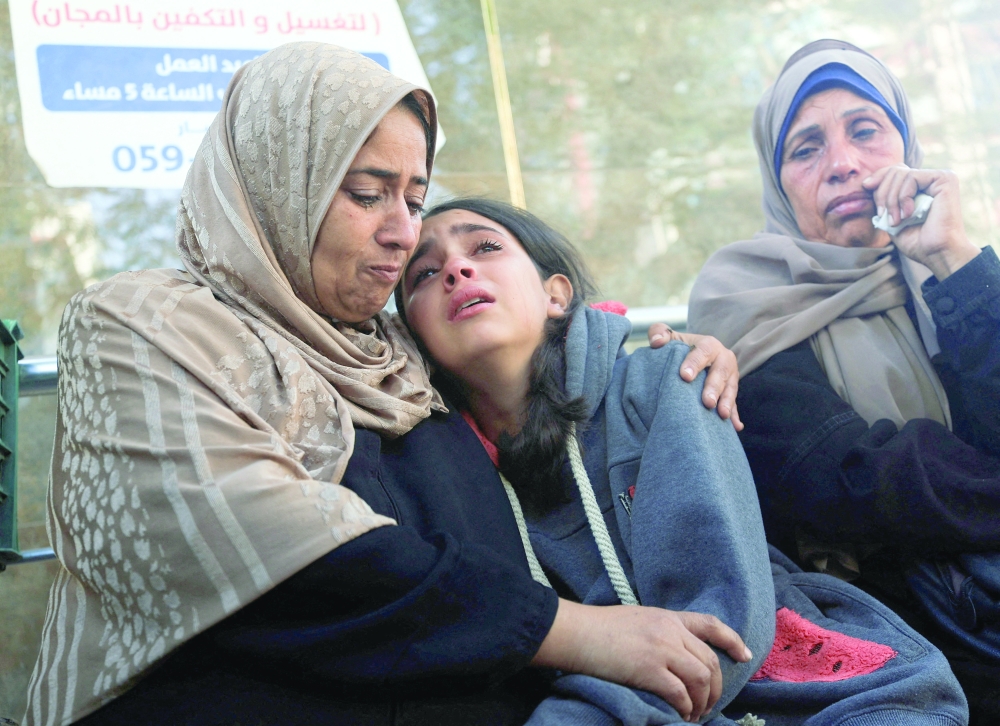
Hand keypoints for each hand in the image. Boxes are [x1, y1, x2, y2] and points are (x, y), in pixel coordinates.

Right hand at [532, 599, 751, 721]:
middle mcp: (670, 631)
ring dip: (702, 701)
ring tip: (694, 714)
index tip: (745, 655)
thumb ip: (659, 632)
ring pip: (701, 678)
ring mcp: (661, 649)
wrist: (577, 632)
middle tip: (708, 706)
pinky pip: (680, 693)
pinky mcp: (649, 669)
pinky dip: (685, 708)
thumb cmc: (599, 628)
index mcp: (667, 617)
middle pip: (709, 660)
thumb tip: (675, 655)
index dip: (732, 640)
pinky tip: (680, 715)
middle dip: (715, 688)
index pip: (710, 624)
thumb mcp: (637, 619)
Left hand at [648, 324, 741, 430]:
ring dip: (727, 402)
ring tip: (721, 415)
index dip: (695, 363)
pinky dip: (735, 415)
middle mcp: (723, 359)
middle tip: (707, 402)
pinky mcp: (731, 392)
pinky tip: (736, 427)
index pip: (703, 351)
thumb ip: (659, 332)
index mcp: (709, 345)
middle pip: (721, 372)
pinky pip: (735, 404)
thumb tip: (656, 342)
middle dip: (714, 387)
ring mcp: (730, 377)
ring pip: (731, 388)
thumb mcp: (670, 338)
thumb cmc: (679, 348)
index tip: (684, 376)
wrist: (694, 357)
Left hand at [862, 165, 979, 279]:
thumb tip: (867, 182)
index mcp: (922, 186)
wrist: (938, 254)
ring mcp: (940, 177)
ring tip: (896, 220)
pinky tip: (908, 214)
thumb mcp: (893, 218)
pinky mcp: (945, 179)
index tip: (866, 187)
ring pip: (900, 173)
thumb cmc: (918, 242)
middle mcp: (932, 179)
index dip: (879, 177)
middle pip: (895, 170)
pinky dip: (903, 197)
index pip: (895, 170)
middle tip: (884, 216)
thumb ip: (885, 200)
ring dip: (891, 200)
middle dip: (882, 193)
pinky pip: (911, 177)